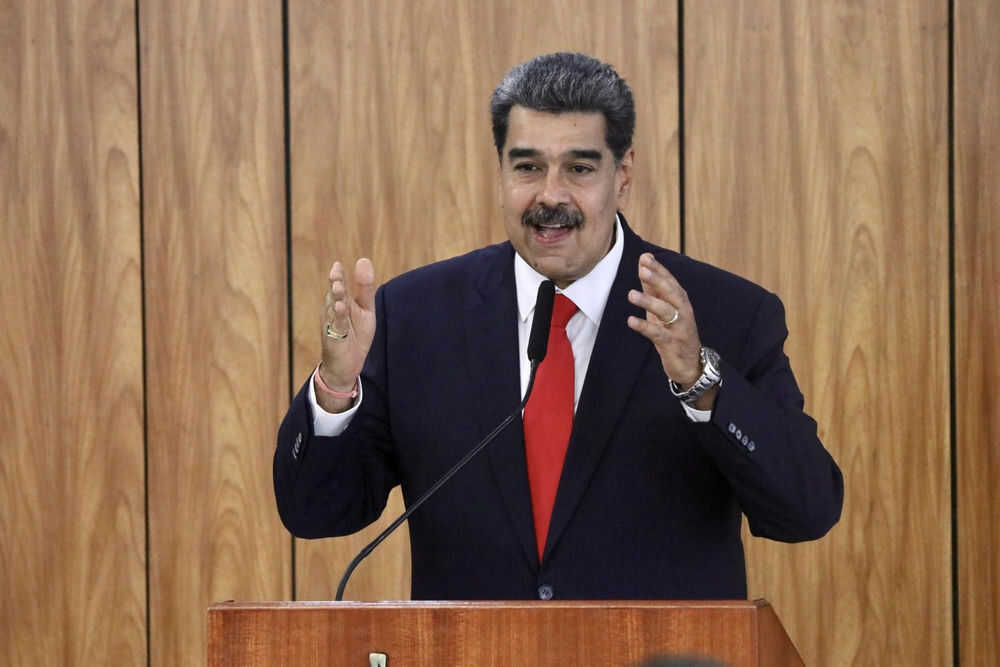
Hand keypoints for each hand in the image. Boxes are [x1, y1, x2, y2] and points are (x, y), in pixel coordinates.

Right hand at [316, 258, 376, 411]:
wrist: (347, 365)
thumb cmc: (355, 334)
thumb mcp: (365, 310)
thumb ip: (365, 288)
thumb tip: (363, 260)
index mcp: (341, 302)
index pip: (338, 285)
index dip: (337, 275)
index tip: (337, 265)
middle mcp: (333, 311)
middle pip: (334, 295)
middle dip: (335, 284)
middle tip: (336, 274)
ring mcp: (332, 325)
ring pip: (333, 309)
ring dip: (335, 299)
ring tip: (338, 288)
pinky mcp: (334, 339)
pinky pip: (337, 326)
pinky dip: (338, 318)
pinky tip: (340, 309)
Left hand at [627, 253, 715, 408]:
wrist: (691, 364)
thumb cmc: (674, 332)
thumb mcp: (663, 308)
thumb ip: (653, 287)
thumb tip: (644, 262)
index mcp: (681, 301)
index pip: (670, 281)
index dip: (659, 269)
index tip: (645, 258)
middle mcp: (683, 312)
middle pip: (671, 292)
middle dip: (657, 280)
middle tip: (643, 269)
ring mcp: (679, 328)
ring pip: (665, 312)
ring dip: (649, 302)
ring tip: (631, 294)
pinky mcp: (672, 344)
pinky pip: (657, 334)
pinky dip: (644, 327)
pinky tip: (631, 321)